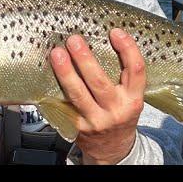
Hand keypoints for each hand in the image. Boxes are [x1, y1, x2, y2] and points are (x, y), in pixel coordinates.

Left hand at [50, 28, 145, 164]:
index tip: (115, 32)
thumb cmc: (120, 114)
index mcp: (134, 99)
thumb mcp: (130, 97)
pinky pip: (65, 104)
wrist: (113, 149)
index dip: (127, 49)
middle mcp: (116, 110)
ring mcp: (96, 120)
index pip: (135, 71)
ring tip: (57, 54)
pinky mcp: (78, 127)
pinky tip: (47, 74)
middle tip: (74, 40)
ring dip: (65, 72)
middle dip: (85, 59)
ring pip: (78, 94)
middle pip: (99, 82)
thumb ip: (122, 75)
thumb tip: (106, 37)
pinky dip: (56, 88)